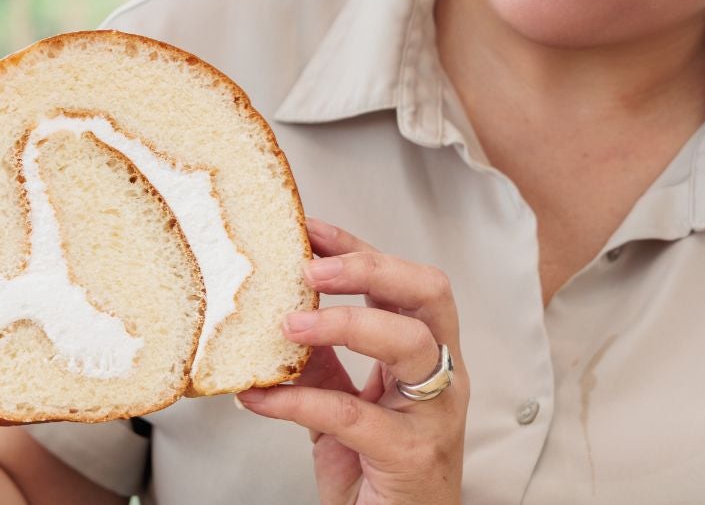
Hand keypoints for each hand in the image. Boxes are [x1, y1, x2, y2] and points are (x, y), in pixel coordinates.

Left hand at [235, 218, 467, 504]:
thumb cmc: (378, 476)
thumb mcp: (344, 407)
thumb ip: (323, 363)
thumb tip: (279, 316)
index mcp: (430, 356)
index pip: (406, 281)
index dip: (359, 249)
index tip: (310, 228)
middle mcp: (444, 376)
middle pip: (429, 294)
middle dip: (370, 268)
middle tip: (311, 269)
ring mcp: (434, 414)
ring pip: (410, 344)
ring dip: (344, 324)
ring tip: (288, 324)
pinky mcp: (411, 456)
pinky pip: (354, 416)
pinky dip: (299, 401)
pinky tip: (260, 397)